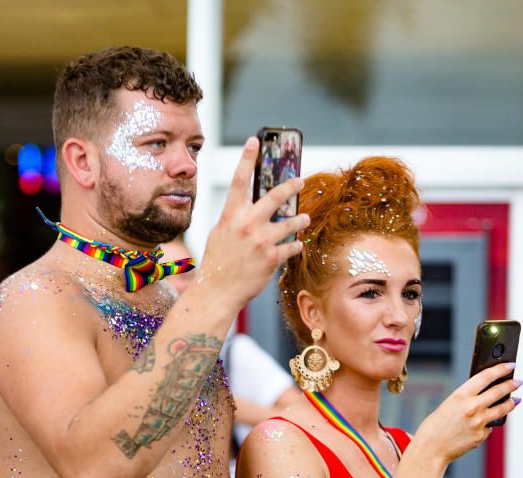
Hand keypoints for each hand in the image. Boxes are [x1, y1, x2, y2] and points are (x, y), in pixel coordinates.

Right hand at [193, 137, 306, 307]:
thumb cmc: (218, 262)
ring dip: (301, 220)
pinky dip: (295, 246)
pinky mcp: (271, 258)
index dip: (246, 158)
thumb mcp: (220, 233)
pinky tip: (296, 246)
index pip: (239, 180)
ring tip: (305, 219)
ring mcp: (260, 241)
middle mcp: (246, 225)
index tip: (255, 141)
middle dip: (290, 186)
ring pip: (291, 223)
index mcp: (230, 216)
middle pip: (274, 197)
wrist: (217, 290)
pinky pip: (292, 247)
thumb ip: (235, 219)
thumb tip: (251, 207)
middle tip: (299, 181)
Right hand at [412, 363, 521, 464]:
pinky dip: (488, 424)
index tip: (510, 366)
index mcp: (460, 395)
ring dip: (510, 403)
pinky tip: (484, 424)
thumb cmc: (435, 425)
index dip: (500, 369)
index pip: (486, 376)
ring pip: (502, 409)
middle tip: (518, 381)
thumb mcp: (449, 404)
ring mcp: (478, 422)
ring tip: (515, 399)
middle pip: (498, 391)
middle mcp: (472, 407)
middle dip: (511, 385)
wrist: (430, 448)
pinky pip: (490, 426)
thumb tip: (486, 394)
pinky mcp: (481, 436)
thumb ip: (467, 399)